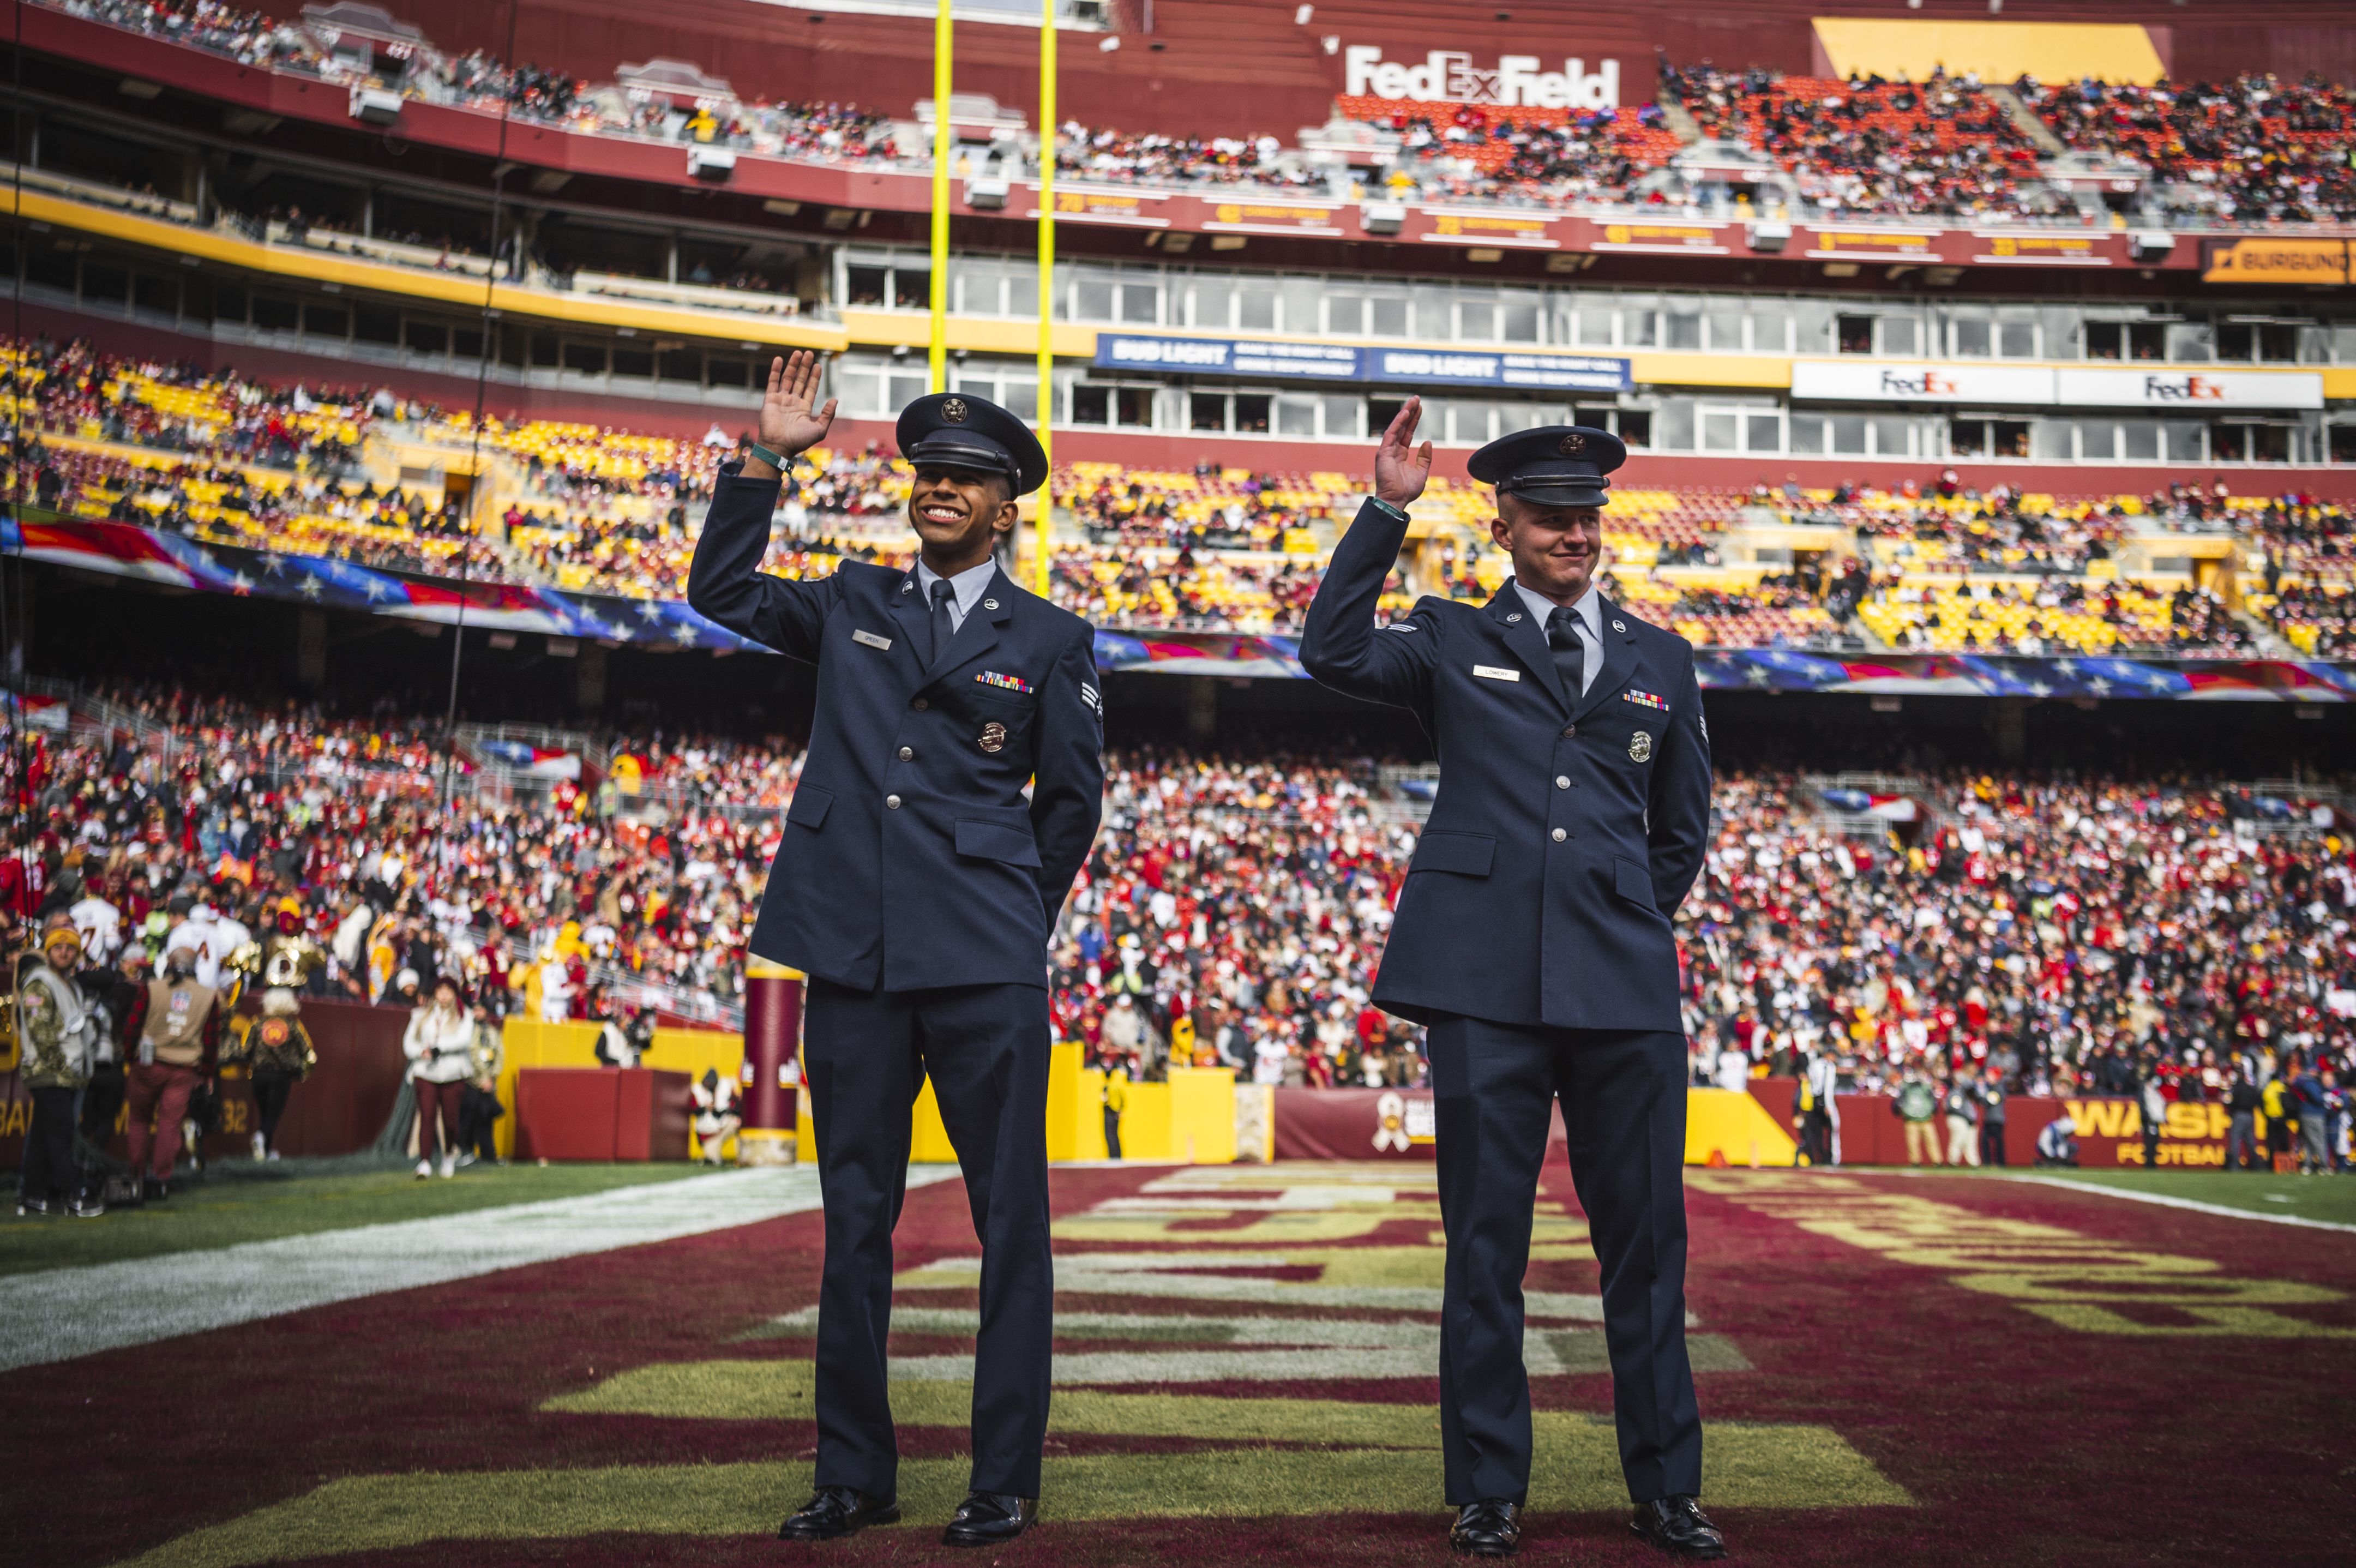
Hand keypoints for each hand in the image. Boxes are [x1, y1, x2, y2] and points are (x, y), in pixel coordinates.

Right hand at [753, 350, 836, 470]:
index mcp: (804, 409)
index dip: (815, 377)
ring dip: (793, 365)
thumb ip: (828, 414)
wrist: (778, 447)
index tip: (819, 365)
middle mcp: (792, 402)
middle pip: (800, 380)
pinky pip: (773, 382)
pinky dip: (776, 370)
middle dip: (805, 367)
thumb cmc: (799, 441)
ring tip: (798, 353)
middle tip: (809, 354)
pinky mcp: (770, 399)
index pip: (810, 388)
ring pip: (787, 378)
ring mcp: (781, 400)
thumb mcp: (820, 429)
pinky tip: (780, 359)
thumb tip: (835, 399)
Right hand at [1373, 396, 1431, 507]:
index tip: (1420, 408)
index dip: (1413, 421)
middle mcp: (1392, 450)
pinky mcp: (1383, 452)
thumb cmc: (1406, 490)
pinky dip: (1398, 423)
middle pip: (1402, 427)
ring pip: (1396, 427)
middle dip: (1409, 412)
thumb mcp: (1421, 472)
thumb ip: (1425, 458)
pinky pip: (1391, 434)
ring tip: (1413, 401)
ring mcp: (1386, 450)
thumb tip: (1428, 442)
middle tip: (1416, 399)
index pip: (1407, 433)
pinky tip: (1406, 413)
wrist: (1396, 500)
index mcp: (1400, 454)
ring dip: (1405, 413)